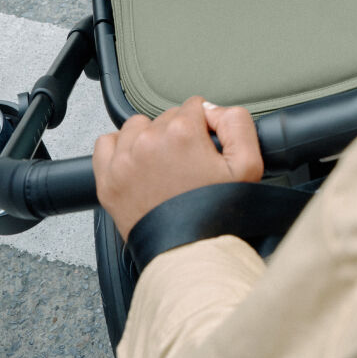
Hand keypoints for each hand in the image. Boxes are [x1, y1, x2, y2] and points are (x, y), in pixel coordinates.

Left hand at [93, 96, 263, 240]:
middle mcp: (149, 141)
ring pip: (138, 126)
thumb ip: (237, 121)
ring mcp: (124, 161)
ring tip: (164, 162)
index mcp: (182, 133)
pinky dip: (119, 148)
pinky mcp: (108, 180)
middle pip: (168, 116)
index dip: (206, 125)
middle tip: (190, 162)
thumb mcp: (249, 163)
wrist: (190, 251)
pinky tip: (137, 162)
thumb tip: (213, 110)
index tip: (207, 145)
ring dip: (151, 137)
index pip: (195, 106)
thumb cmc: (217, 213)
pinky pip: (105, 144)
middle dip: (180, 132)